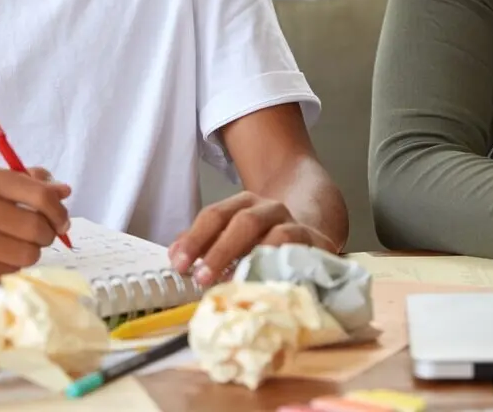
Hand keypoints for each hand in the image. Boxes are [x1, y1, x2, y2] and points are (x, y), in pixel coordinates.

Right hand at [0, 166, 70, 282]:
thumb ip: (26, 183)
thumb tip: (64, 190)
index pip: (41, 195)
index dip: (59, 211)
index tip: (61, 221)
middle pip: (39, 228)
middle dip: (46, 236)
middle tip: (36, 236)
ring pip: (29, 253)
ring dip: (28, 254)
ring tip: (12, 248)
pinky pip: (9, 271)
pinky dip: (9, 268)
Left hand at [167, 192, 338, 287]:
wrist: (312, 233)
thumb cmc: (264, 242)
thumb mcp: (232, 237)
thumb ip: (203, 245)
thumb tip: (175, 256)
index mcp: (245, 205)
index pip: (215, 215)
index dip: (195, 239)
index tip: (179, 264)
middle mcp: (270, 209)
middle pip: (244, 221)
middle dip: (220, 250)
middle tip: (202, 278)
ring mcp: (295, 225)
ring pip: (277, 234)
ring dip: (254, 259)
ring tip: (234, 284)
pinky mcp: (317, 245)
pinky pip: (301, 254)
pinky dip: (283, 268)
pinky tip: (267, 286)